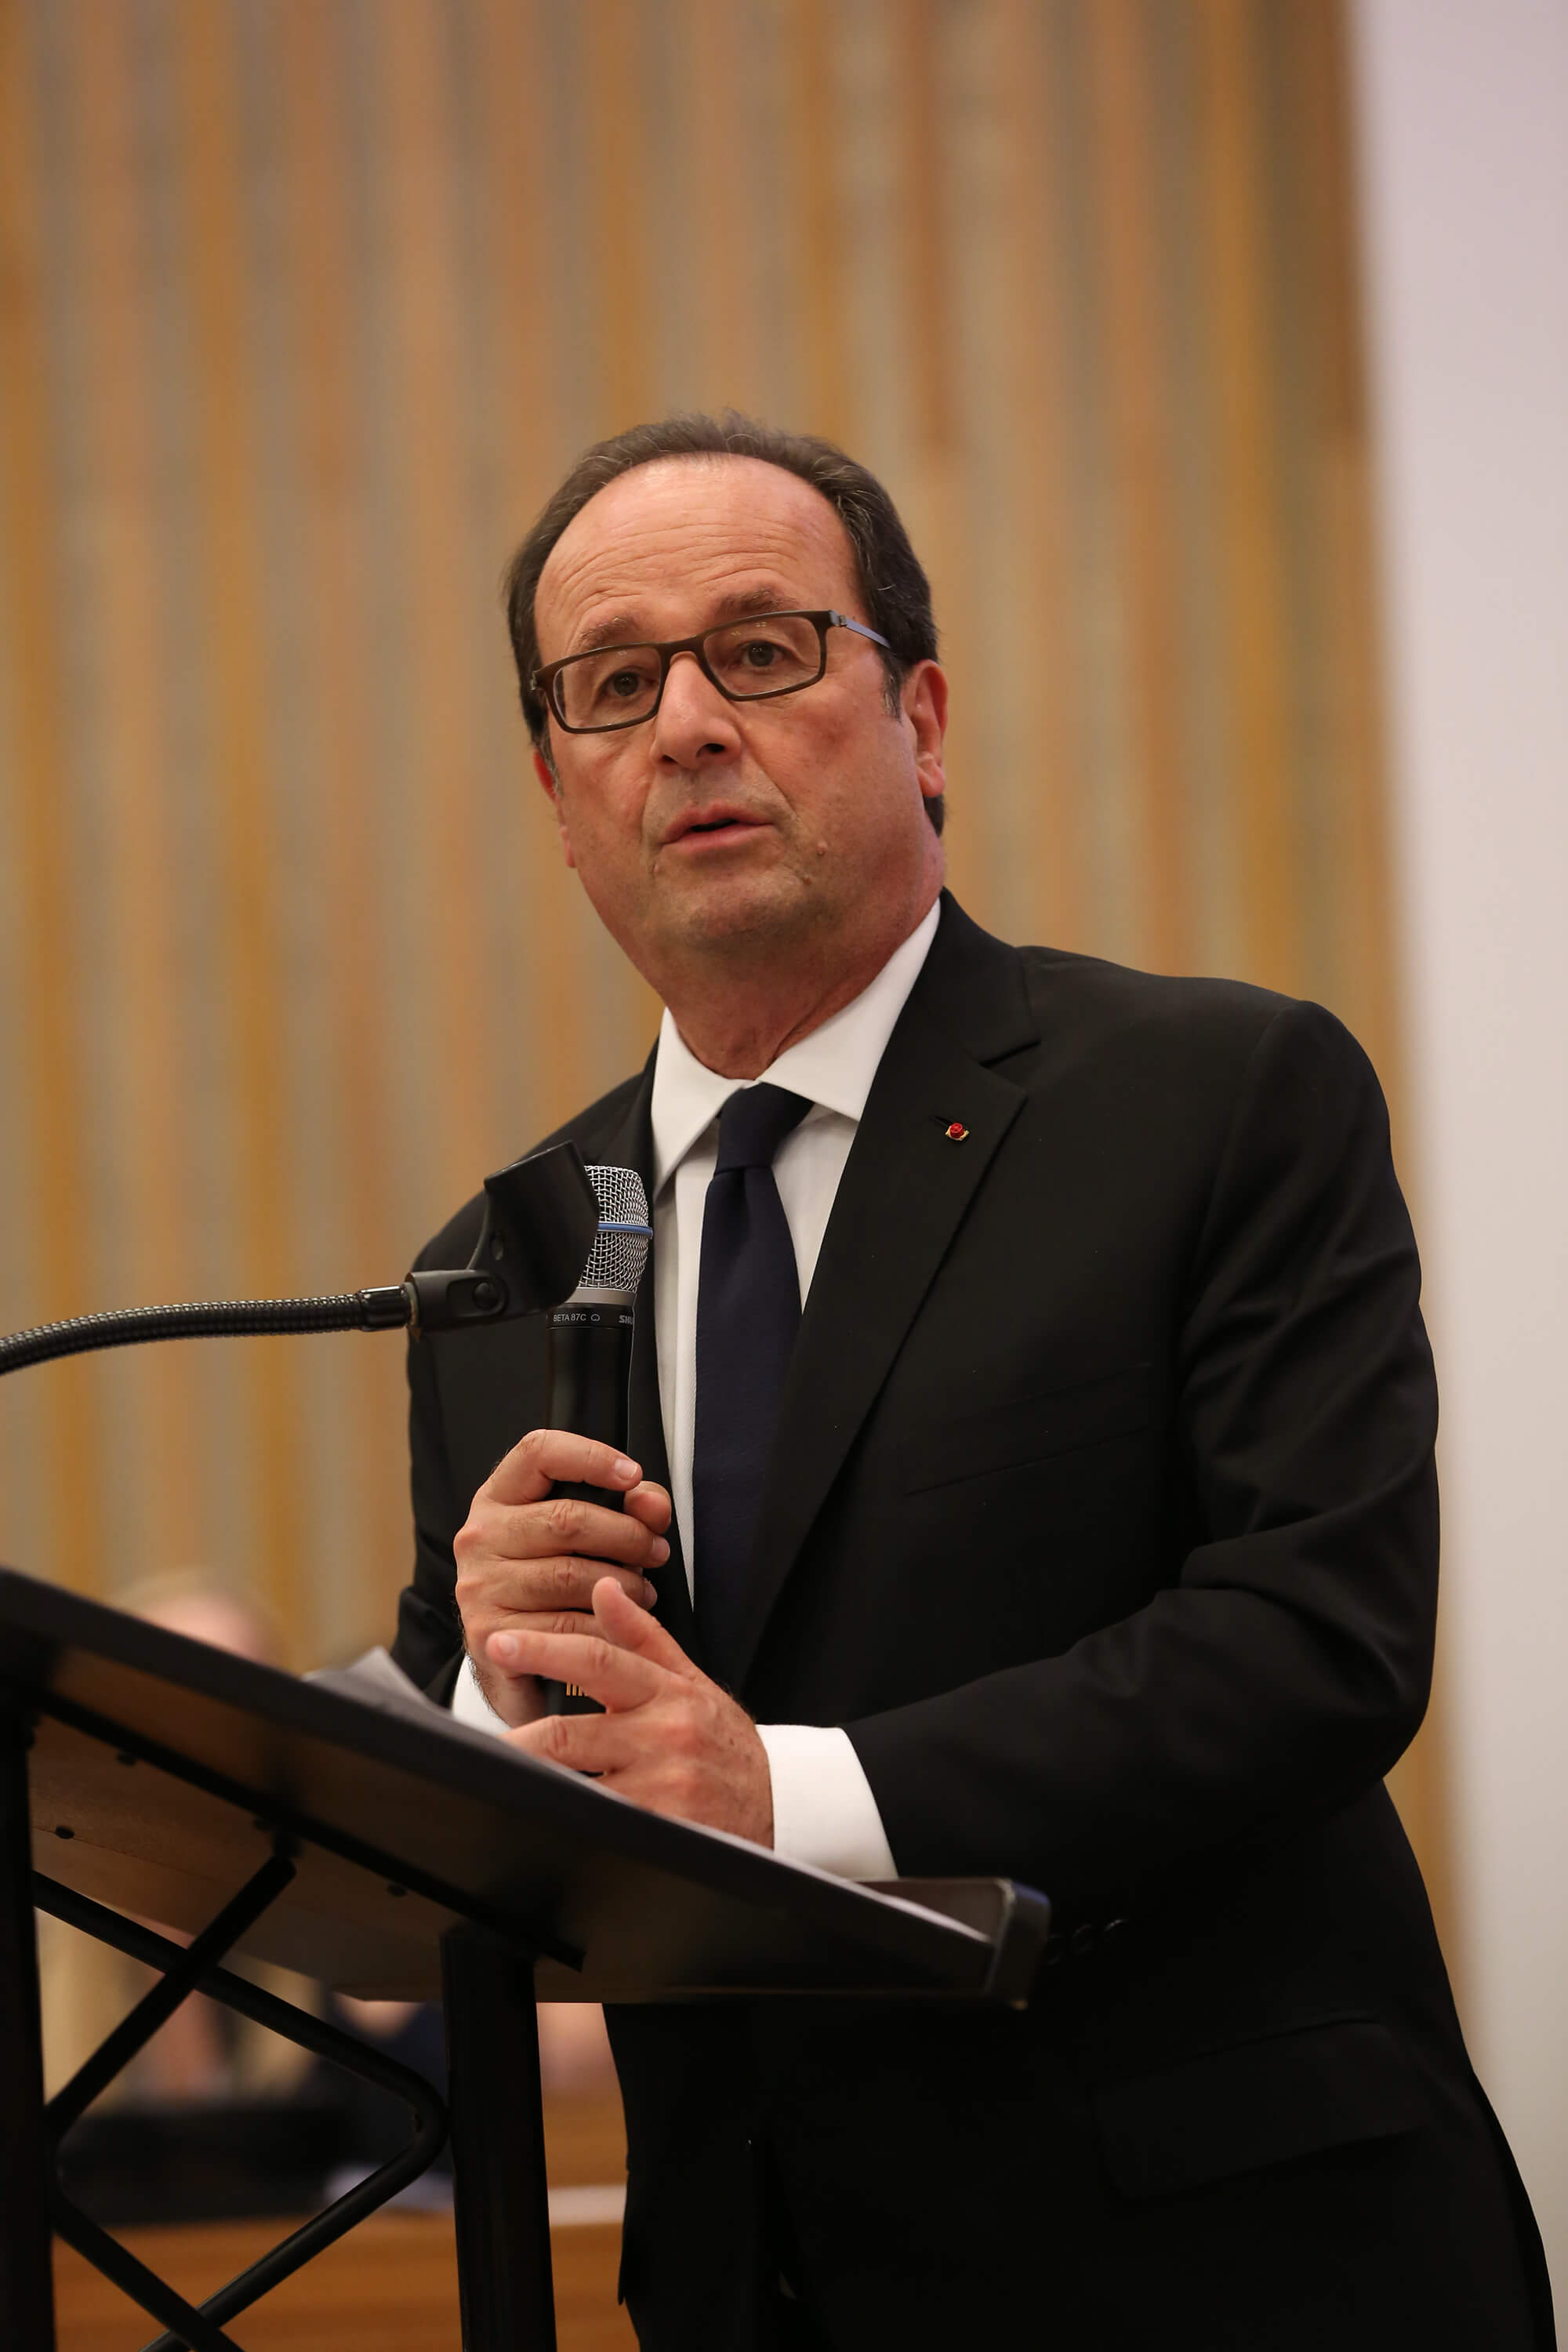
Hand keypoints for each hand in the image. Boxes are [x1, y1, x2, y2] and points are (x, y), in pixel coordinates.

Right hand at [453, 1429, 670, 1728]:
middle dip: (627, 1534)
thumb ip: (626, 1509)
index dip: (590, 1456)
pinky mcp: (488, 1633)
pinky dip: (605, 1626)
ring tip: (643, 1591)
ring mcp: (479, 1586)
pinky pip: (565, 1625)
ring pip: (570, 1574)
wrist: (515, 1659)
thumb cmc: (550, 1587)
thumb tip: (649, 1502)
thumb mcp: (585, 1538)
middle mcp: (480, 1536)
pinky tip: (620, 1625)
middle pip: (567, 1518)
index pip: (537, 1452)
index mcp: (500, 1499)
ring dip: (623, 1584)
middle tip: (656, 1551)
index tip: (631, 1475)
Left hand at [496, 1579, 774, 1846]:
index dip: (545, 1650)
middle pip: (572, 1733)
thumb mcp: (689, 1681)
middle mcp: (664, 1735)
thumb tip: (603, 1587)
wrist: (777, 1803)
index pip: (599, 1661)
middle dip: (518, 1738)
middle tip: (477, 1739)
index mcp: (666, 1691)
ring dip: (535, 1786)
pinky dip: (571, 1820)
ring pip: (579, 1785)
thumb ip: (641, 1637)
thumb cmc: (723, 1741)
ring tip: (497, 1782)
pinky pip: (603, 1825)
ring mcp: (663, 1787)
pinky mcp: (663, 1830)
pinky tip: (542, 1818)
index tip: (502, 1642)